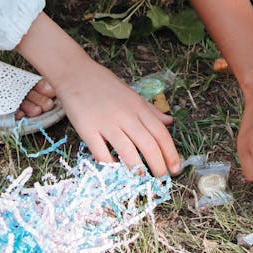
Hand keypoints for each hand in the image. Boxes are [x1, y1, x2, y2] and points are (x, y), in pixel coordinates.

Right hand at [56, 55, 180, 177]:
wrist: (76, 73)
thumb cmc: (104, 84)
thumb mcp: (132, 94)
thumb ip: (150, 110)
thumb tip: (170, 122)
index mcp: (138, 107)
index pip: (161, 133)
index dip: (171, 153)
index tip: (176, 168)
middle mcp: (125, 115)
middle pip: (148, 145)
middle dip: (158, 166)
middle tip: (161, 179)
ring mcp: (106, 123)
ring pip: (128, 152)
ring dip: (137, 170)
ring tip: (142, 179)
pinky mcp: (88, 129)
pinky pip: (101, 153)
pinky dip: (110, 166)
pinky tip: (114, 171)